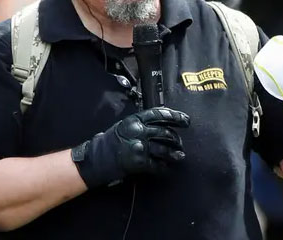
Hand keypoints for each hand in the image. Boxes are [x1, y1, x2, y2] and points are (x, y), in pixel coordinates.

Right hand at [71, 107, 189, 187]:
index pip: (159, 114)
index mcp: (135, 120)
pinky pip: (157, 165)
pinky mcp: (140, 162)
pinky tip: (166, 168)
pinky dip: (163, 168)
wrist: (97, 159)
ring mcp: (140, 147)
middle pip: (165, 132)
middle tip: (180, 143)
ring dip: (174, 153)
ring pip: (165, 149)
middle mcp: (139, 131)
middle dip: (176, 138)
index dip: (175, 116)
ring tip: (180, 155)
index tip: (186, 120)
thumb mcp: (124, 125)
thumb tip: (161, 121)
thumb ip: (141, 123)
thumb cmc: (110, 142)